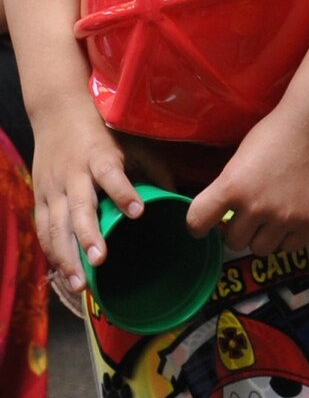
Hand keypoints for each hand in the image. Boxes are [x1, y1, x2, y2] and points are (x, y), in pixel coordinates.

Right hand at [30, 98, 143, 290]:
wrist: (57, 113)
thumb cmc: (104, 133)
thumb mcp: (134, 143)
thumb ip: (156, 170)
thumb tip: (180, 201)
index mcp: (100, 156)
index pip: (111, 174)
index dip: (123, 192)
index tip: (138, 211)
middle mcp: (74, 174)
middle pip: (79, 207)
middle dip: (88, 236)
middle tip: (100, 261)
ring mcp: (53, 187)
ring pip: (56, 225)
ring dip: (67, 256)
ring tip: (80, 284)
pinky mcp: (39, 198)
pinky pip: (43, 230)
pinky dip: (52, 253)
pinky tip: (64, 275)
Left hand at [184, 104, 308, 256]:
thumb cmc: (274, 135)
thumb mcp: (239, 160)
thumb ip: (229, 189)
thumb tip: (223, 214)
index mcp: (231, 187)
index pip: (197, 222)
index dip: (198, 226)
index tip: (204, 226)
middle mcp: (255, 207)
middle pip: (233, 242)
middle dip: (238, 230)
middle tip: (249, 216)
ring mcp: (283, 218)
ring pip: (260, 249)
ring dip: (262, 237)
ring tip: (272, 219)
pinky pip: (289, 248)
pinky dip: (287, 239)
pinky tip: (290, 221)